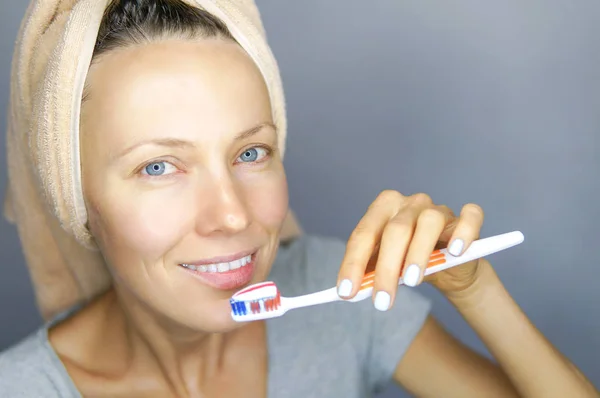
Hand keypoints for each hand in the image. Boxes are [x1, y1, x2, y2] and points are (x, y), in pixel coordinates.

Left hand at [336, 190, 485, 310]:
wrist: (448, 266)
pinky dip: (464, 233)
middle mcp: (410, 203)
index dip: (353, 263)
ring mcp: (438, 208)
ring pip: (429, 222)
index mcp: (383, 208)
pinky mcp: (465, 219)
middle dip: (386, 268)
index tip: (346, 292)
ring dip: (418, 253)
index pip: (364, 234)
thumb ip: (369, 273)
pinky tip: (456, 252)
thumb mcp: (385, 267)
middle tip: (382, 301)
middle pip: (395, 230)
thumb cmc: (408, 261)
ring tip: (412, 281)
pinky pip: (469, 217)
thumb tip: (351, 291)